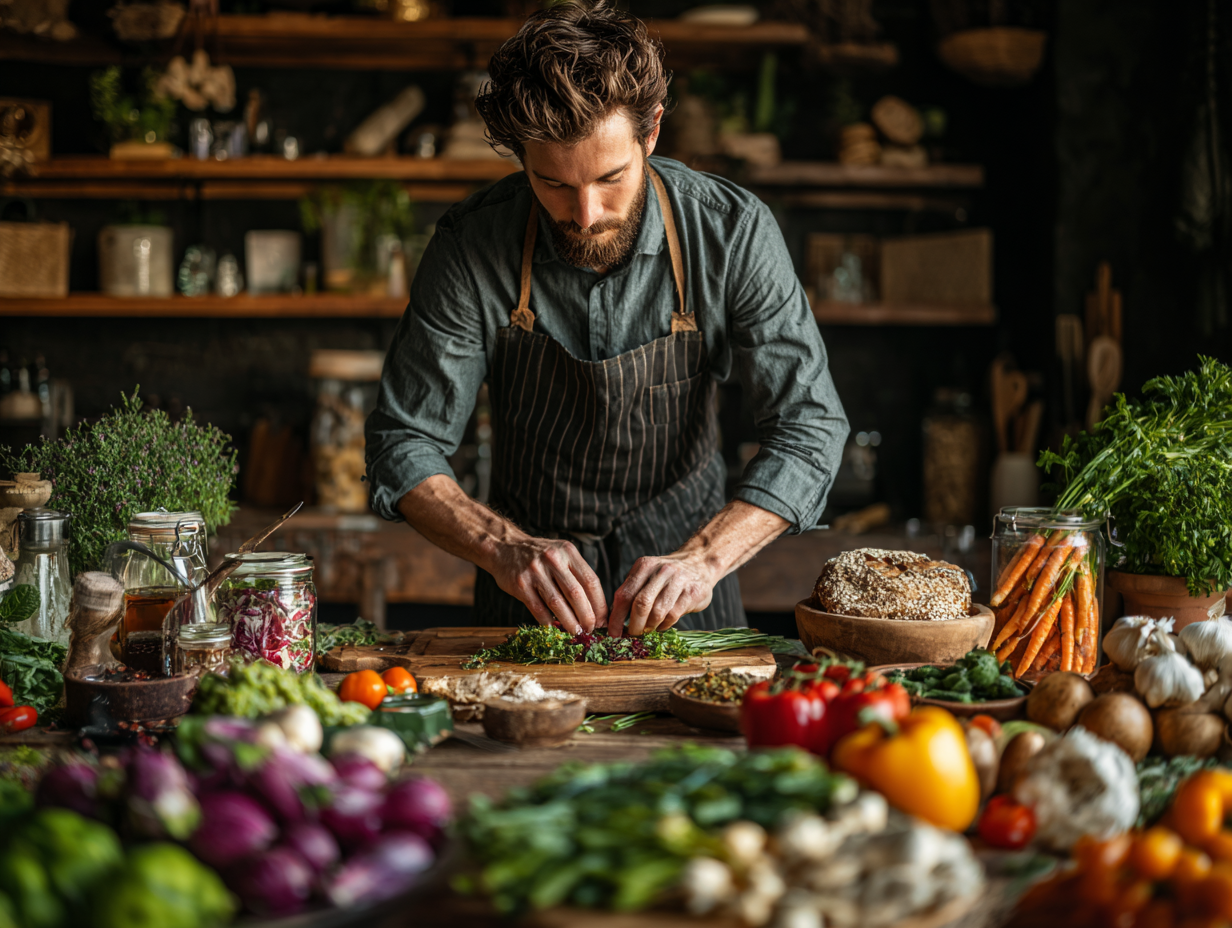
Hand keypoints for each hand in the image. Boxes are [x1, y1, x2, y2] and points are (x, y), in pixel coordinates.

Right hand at [487, 536, 607, 634]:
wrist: (504, 547)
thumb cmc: (538, 555)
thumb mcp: (560, 554)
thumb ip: (576, 574)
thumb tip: (595, 607)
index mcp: (568, 552)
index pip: (591, 581)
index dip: (599, 603)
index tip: (603, 619)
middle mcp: (553, 559)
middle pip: (576, 594)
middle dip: (587, 616)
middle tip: (591, 629)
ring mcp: (535, 571)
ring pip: (557, 603)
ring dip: (569, 621)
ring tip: (576, 631)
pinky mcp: (520, 584)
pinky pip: (538, 608)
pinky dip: (548, 621)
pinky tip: (554, 628)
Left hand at [608, 554, 714, 637]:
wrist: (700, 563)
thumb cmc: (667, 575)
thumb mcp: (647, 574)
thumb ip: (632, 591)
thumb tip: (613, 617)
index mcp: (644, 566)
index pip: (624, 594)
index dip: (616, 617)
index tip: (613, 632)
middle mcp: (661, 571)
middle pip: (640, 604)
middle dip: (634, 625)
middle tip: (632, 634)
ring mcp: (678, 581)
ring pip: (657, 612)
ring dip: (650, 626)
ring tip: (648, 629)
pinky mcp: (692, 593)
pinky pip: (672, 615)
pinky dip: (663, 625)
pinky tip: (661, 624)